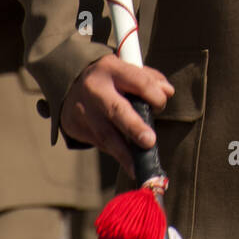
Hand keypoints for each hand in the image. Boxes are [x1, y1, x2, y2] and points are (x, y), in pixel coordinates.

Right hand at [60, 54, 174, 179]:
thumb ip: (150, 80)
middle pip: (116, 110)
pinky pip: (98, 143)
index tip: (160, 105)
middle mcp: (95, 89)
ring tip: (138, 169)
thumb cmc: (111, 78)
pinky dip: (115, 152)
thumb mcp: (127, 69)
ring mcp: (82, 110)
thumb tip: (167, 93)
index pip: (138, 82)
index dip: (154, 96)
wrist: (70, 83)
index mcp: (112, 69)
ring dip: (124, 154)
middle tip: (149, 141)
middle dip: (134, 127)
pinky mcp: (74, 126)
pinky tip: (128, 162)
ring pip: (105, 134)